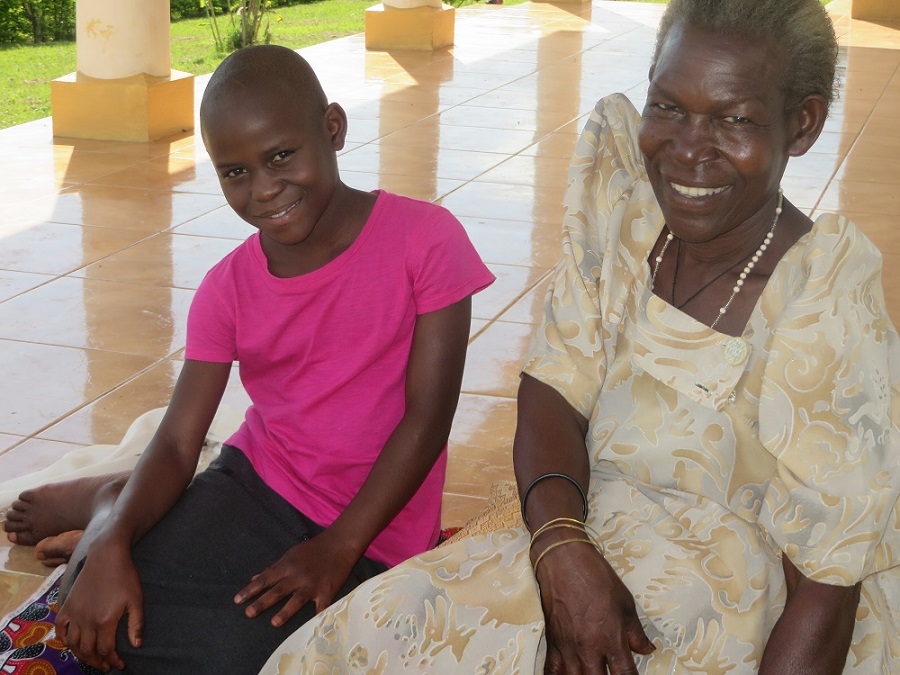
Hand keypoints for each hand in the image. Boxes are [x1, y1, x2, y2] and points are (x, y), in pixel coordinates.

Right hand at [55, 540, 142, 672]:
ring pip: (72, 643)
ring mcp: (75, 613)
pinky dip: (63, 639)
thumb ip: (136, 624)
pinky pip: (60, 628)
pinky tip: (71, 643)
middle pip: (88, 650)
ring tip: (90, 659)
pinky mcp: (67, 605)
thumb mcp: (137, 600)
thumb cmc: (125, 577)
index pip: (106, 650)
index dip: (112, 660)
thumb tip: (137, 645)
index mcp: (105, 620)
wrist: (107, 556)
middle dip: (97, 662)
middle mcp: (87, 620)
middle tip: (105, 666)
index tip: (119, 665)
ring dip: (80, 655)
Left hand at [234, 529, 357, 626]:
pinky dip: (318, 617)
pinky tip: (313, 630)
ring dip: (285, 611)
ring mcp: (313, 585)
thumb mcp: (290, 554)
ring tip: (274, 622)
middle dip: (262, 602)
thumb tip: (254, 578)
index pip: (265, 579)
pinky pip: (321, 607)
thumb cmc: (313, 549)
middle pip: (277, 591)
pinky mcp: (327, 591)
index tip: (237, 600)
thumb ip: (273, 568)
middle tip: (248, 613)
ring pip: (296, 600)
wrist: (340, 543)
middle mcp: (298, 576)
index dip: (250, 590)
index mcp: (287, 566)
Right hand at [536, 541, 653, 673]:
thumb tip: (646, 649)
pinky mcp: (552, 643)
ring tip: (592, 672)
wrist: (565, 560)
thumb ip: (635, 632)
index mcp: (612, 639)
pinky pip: (552, 672)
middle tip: (610, 672)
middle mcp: (589, 649)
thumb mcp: (625, 603)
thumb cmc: (597, 577)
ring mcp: (568, 648)